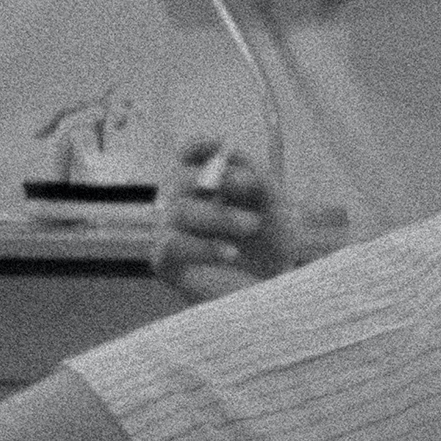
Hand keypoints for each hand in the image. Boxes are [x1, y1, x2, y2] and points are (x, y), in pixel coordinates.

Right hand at [153, 139, 302, 302]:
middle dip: (218, 178)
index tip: (223, 146)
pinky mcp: (166, 263)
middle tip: (252, 185)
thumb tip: (232, 154)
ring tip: (253, 225)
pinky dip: (204, 246)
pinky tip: (231, 253)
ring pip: (179, 211)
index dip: (199, 146)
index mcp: (205, 187)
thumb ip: (258, 179)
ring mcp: (171, 233)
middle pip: (180, 179)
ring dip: (219, 214)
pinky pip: (172, 245)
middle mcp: (182, 205)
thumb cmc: (271, 248)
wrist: (273, 294)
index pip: (188, 156)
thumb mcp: (275, 209)